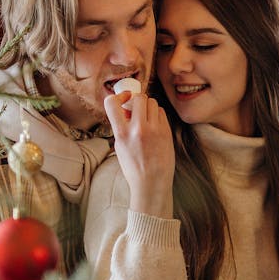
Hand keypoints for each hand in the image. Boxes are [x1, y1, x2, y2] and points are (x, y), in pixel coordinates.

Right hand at [104, 89, 174, 216]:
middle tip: (136, 109)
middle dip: (136, 100)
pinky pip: (161, 112)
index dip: (117, 96)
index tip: (122, 100)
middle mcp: (138, 129)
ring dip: (147, 106)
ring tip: (145, 118)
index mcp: (122, 134)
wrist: (152, 182)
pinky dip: (157, 114)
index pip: (112, 103)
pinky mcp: (166, 131)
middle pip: (139, 97)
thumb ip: (121, 126)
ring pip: (152, 102)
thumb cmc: (134, 167)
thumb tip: (125, 108)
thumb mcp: (119, 147)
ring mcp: (154, 130)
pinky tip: (154, 124)